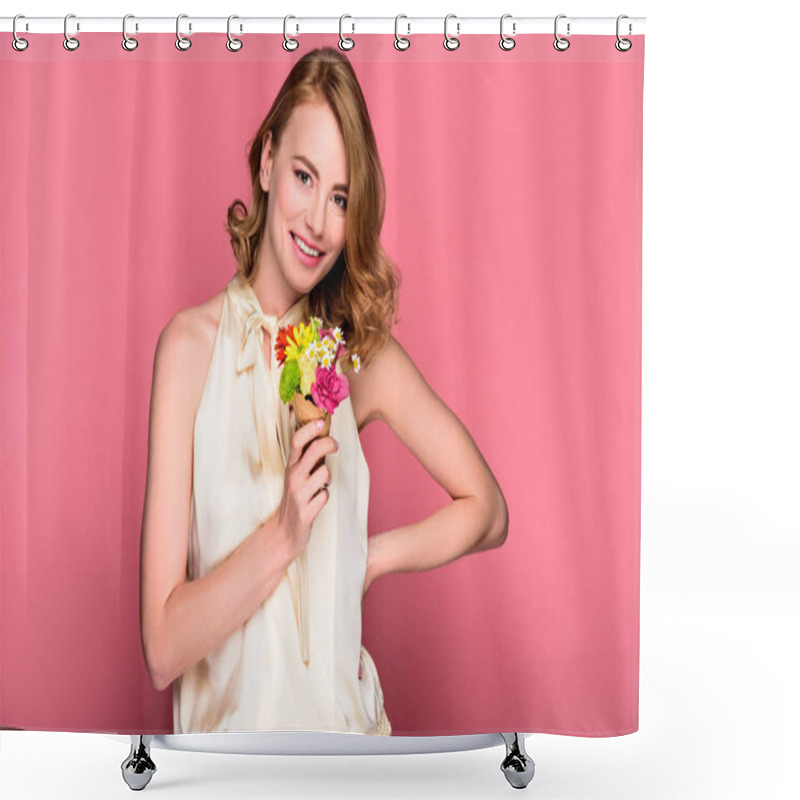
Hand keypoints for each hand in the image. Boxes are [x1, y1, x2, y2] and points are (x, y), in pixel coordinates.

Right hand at [276, 420, 337, 560]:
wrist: (285, 531)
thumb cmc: (296, 496)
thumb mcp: (297, 474)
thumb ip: (307, 457)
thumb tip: (323, 434)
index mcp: (291, 466)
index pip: (296, 441)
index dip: (309, 429)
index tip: (321, 422)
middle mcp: (293, 477)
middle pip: (313, 451)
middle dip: (329, 444)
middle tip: (335, 446)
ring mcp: (299, 495)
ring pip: (324, 473)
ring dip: (328, 478)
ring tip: (321, 484)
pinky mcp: (306, 512)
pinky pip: (325, 496)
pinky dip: (324, 497)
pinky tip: (317, 501)